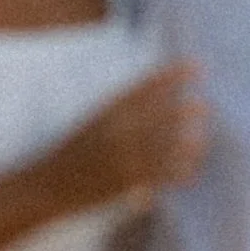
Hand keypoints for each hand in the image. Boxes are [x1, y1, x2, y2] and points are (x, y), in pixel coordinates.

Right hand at [40, 64, 207, 215]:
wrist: (45, 185)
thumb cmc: (68, 151)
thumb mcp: (91, 121)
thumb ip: (119, 112)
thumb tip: (152, 102)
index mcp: (106, 110)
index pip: (145, 87)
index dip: (171, 76)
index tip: (193, 66)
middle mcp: (115, 130)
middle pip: (157, 116)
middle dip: (183, 110)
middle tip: (204, 104)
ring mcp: (120, 157)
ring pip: (162, 146)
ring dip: (185, 140)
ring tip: (203, 136)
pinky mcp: (123, 183)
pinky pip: (157, 176)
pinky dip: (176, 172)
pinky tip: (191, 169)